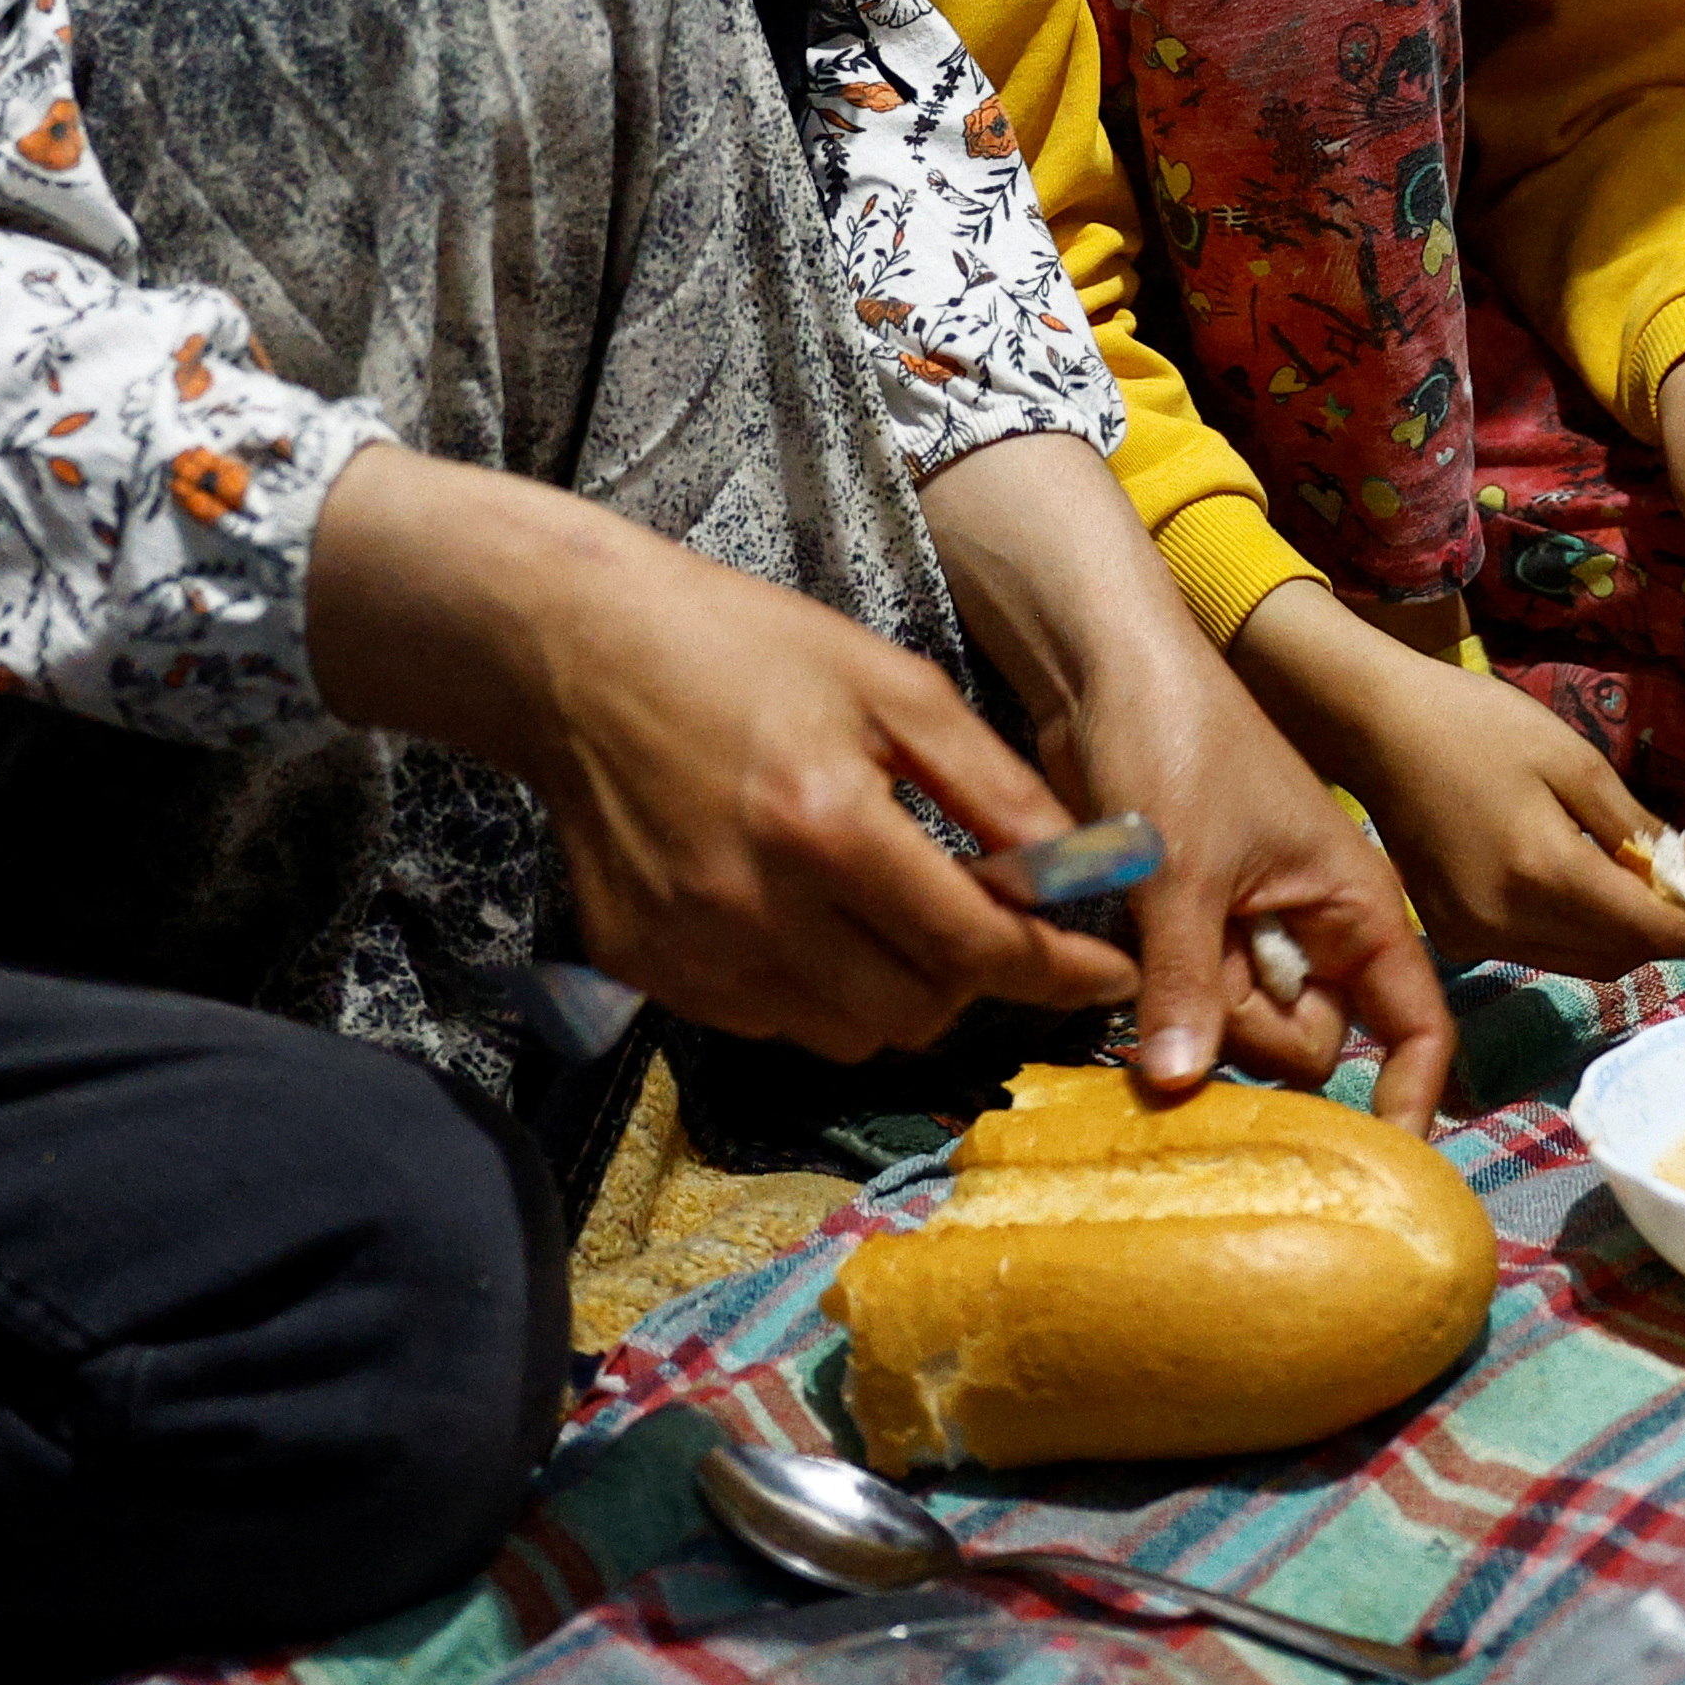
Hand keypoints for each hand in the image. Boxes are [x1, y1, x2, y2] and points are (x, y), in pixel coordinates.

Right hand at [313, 444, 1135, 1062]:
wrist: (577, 654)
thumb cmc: (746, 648)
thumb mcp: (892, 686)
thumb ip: (991, 787)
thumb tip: (1078, 869)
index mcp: (828, 825)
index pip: (974, 946)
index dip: (1057, 971)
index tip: (1107, 974)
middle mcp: (755, 909)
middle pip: (914, 1014)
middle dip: (973, 981)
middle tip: (985, 924)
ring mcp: (691, 951)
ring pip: (843, 1037)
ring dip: (896, 995)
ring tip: (895, 916)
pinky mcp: (646, 967)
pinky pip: (766, 1022)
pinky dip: (815, 993)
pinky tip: (812, 919)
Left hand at [925, 434, 1455, 1125]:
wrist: (1101, 669)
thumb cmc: (1174, 742)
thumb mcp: (1183, 869)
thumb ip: (1189, 984)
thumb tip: (1183, 1088)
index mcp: (1355, 905)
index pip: (1417, 1023)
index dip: (1407, 1094)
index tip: (1376, 1161)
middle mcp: (1312, 927)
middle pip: (1306, 1043)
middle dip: (1247, 1030)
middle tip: (1191, 962)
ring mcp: (1248, 929)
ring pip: (1236, 1029)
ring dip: (1191, 1010)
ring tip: (1150, 935)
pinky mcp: (1189, 928)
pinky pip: (1188, 1002)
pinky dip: (1159, 1000)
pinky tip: (1125, 961)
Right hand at [1237, 583, 1684, 977]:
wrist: (1372, 727)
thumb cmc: (1476, 724)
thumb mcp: (1574, 763)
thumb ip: (1645, 832)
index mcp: (1544, 875)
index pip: (1658, 931)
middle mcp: (1510, 924)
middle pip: (1628, 954)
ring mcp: (1478, 938)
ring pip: (1591, 960)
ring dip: (1643, 936)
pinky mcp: (1459, 935)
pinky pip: (1549, 949)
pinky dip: (1592, 929)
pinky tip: (1612, 888)